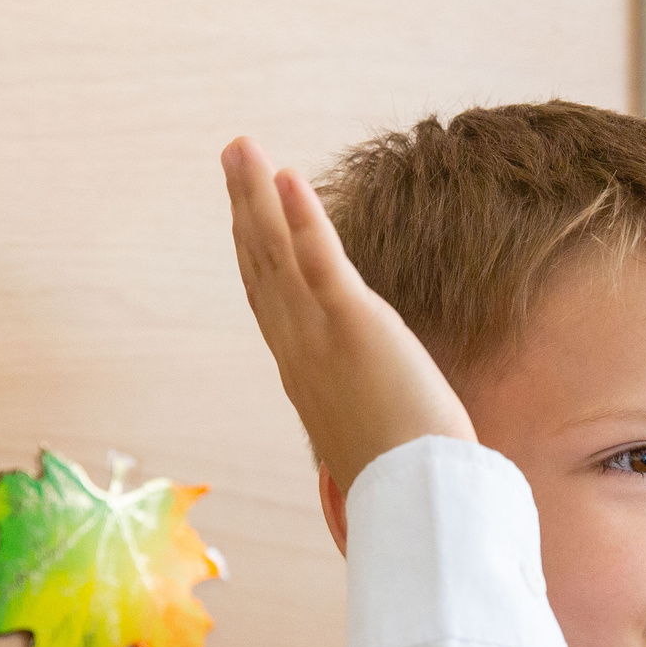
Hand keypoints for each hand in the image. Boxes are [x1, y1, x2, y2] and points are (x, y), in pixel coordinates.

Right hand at [220, 136, 474, 491]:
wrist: (414, 499)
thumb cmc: (405, 477)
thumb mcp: (371, 432)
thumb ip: (361, 407)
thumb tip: (377, 412)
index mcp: (303, 372)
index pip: (269, 300)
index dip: (253, 251)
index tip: (245, 214)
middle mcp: (298, 349)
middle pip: (260, 264)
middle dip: (245, 206)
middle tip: (232, 156)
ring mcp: (320, 335)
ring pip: (277, 253)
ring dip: (258, 194)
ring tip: (242, 148)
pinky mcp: (353, 325)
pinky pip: (320, 260)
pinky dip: (302, 216)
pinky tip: (287, 176)